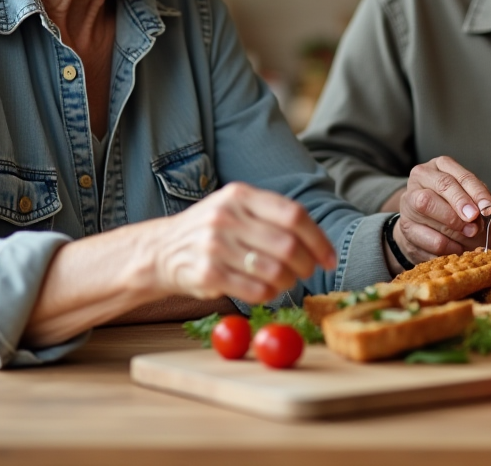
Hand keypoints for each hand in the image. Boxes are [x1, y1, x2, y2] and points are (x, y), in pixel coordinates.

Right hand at [147, 182, 336, 303]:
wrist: (161, 250)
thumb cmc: (212, 230)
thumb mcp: (236, 208)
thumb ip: (272, 216)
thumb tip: (319, 243)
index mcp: (240, 195)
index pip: (293, 215)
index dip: (318, 239)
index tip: (329, 258)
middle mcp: (227, 217)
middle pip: (288, 245)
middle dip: (307, 264)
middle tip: (308, 272)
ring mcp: (215, 246)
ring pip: (274, 271)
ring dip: (289, 282)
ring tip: (286, 281)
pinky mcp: (208, 274)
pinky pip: (255, 290)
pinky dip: (269, 294)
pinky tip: (267, 290)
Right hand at [391, 156, 490, 263]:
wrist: (430, 232)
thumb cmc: (456, 212)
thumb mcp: (471, 202)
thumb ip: (478, 203)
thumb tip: (486, 210)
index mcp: (440, 166)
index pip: (461, 176)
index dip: (478, 193)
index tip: (490, 210)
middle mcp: (420, 177)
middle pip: (441, 184)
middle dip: (461, 204)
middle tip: (476, 224)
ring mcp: (408, 200)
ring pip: (427, 205)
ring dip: (454, 227)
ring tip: (469, 236)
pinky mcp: (404, 225)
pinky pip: (426, 235)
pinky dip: (446, 246)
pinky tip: (457, 249)